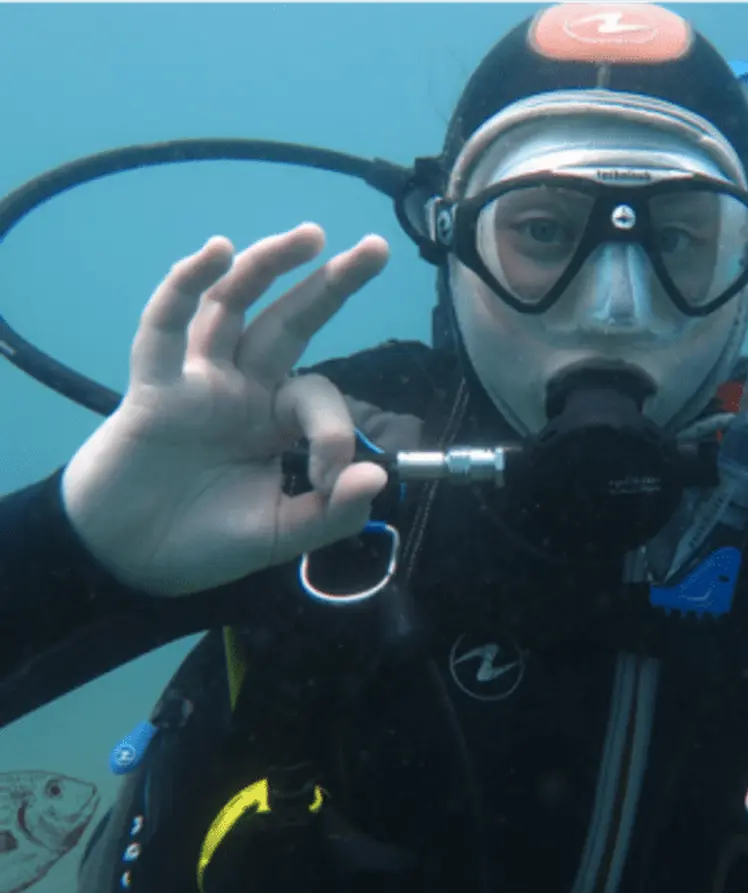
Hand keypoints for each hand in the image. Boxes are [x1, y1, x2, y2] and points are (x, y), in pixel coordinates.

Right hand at [63, 224, 391, 596]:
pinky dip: (185, 287)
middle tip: (377, 248)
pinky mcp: (152, 387)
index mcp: (276, 419)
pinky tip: (215, 252)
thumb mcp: (282, 535)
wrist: (129, 562)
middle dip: (333, 284)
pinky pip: (166, 329)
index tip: (332, 478)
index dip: (336, 432)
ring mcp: (198, 382)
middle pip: (291, 321)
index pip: (318, 398)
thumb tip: (378, 478)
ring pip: (234, 308)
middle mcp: (242, 389)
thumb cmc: (205, 542)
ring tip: (311, 235)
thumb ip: (332, 512)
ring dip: (268, 266)